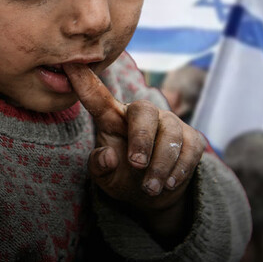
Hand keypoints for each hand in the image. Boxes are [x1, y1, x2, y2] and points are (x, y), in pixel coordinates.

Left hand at [65, 63, 205, 214]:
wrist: (158, 194)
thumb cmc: (125, 178)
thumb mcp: (105, 178)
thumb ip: (100, 167)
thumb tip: (109, 156)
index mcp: (114, 119)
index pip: (99, 99)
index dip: (85, 84)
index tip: (70, 67)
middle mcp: (143, 114)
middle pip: (144, 112)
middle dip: (142, 138)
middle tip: (136, 165)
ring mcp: (170, 124)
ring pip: (170, 134)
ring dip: (161, 165)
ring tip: (151, 188)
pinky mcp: (192, 138)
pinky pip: (190, 148)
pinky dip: (180, 168)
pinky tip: (170, 183)